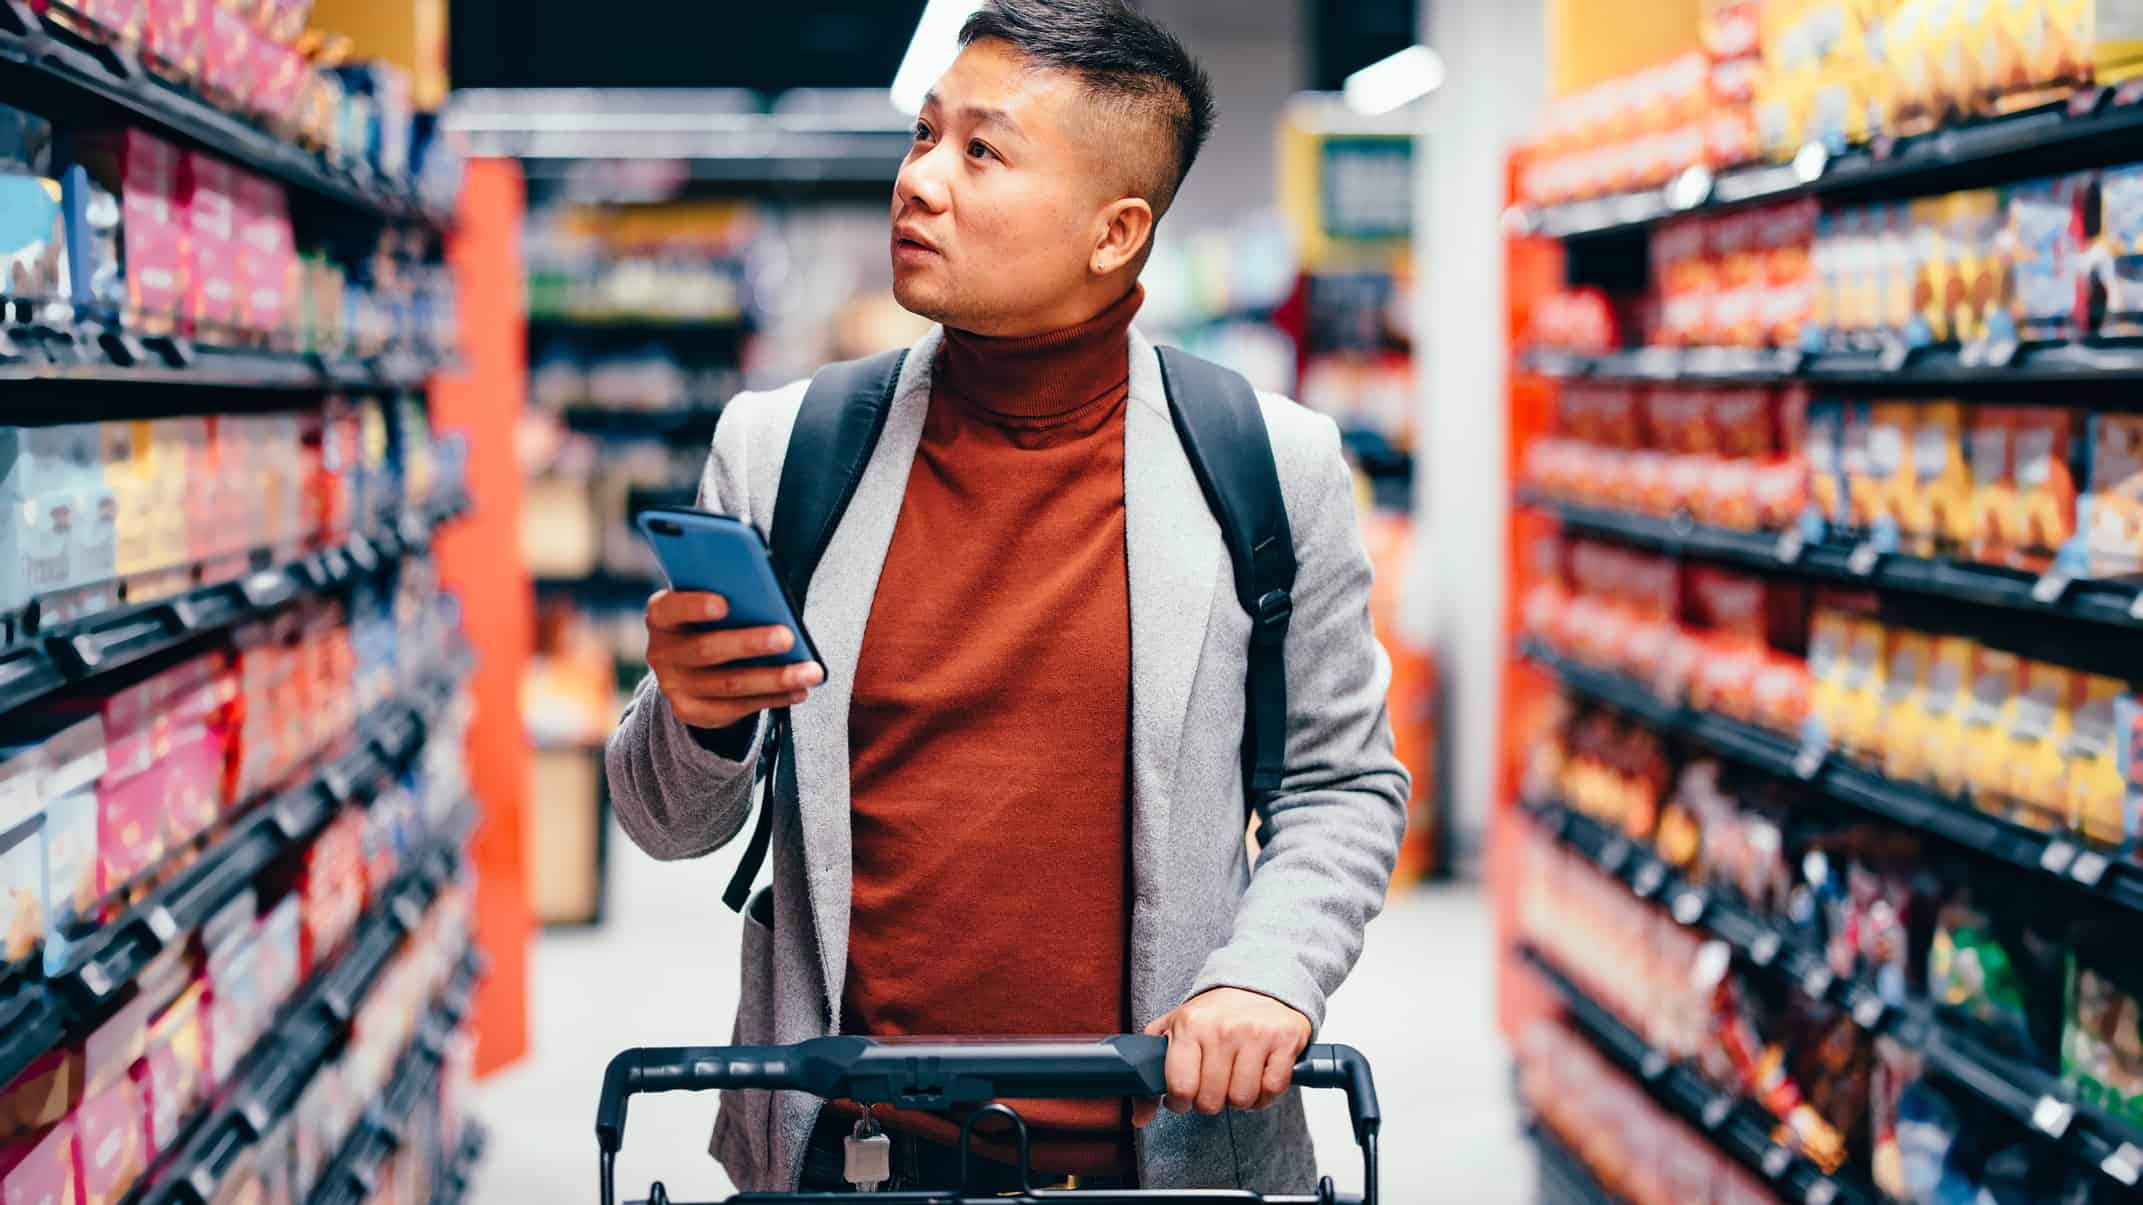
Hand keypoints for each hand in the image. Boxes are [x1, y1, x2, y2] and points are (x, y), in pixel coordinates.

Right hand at [644, 590, 822, 729]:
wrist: (690, 667)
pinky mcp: (691, 712)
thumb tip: (772, 602)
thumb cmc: (712, 622)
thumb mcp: (710, 605)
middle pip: (707, 649)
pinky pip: (737, 708)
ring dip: (775, 678)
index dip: (694, 606)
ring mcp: (674, 686)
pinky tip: (799, 691)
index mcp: (662, 616)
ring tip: (811, 672)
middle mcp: (661, 653)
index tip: (725, 603)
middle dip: (750, 643)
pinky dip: (772, 699)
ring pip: (730, 684)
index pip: (671, 608)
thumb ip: (730, 598)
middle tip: (787, 637)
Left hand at [1133, 988, 1311, 1125]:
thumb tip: (1139, 1118)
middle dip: (1210, 1101)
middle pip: (1211, 1101)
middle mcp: (1222, 1029)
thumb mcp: (1173, 1033)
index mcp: (1189, 1025)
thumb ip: (1150, 1074)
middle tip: (1213, 1084)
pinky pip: (1271, 1090)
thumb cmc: (1210, 1016)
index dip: (1180, 1102)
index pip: (1180, 1087)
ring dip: (1239, 1099)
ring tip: (1235, 1079)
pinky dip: (1265, 1095)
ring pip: (1242, 1099)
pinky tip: (1258, 1077)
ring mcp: (1255, 1034)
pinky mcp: (1284, 1040)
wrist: (1255, 985)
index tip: (1184, 1096)